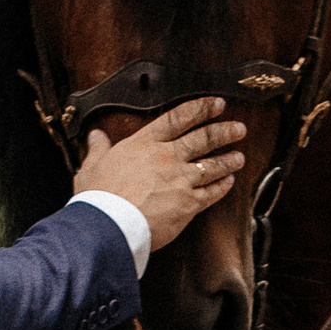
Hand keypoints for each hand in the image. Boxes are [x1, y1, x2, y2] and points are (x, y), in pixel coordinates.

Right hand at [79, 97, 244, 249]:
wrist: (109, 225)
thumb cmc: (97, 198)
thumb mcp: (91, 167)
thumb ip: (98, 150)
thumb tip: (96, 136)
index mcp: (143, 144)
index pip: (177, 119)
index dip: (200, 109)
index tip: (216, 104)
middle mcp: (166, 157)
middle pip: (203, 138)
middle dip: (224, 131)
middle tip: (238, 128)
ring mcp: (180, 179)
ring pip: (212, 165)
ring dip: (228, 160)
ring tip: (239, 156)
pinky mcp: (188, 204)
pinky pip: (211, 192)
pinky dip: (222, 187)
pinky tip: (229, 183)